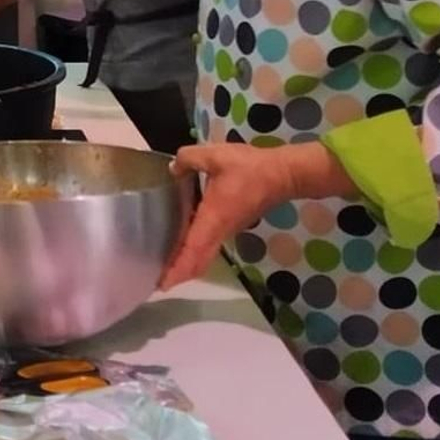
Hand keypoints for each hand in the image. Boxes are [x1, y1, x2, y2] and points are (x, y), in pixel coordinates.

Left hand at [160, 143, 357, 289]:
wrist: (282, 175)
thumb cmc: (250, 168)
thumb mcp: (215, 156)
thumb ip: (189, 159)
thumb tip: (173, 169)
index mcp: (212, 218)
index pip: (192, 251)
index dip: (177, 269)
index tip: (161, 284)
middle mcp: (219, 230)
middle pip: (198, 262)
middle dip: (179, 274)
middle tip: (157, 280)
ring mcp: (227, 230)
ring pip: (204, 255)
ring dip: (187, 264)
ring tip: (165, 264)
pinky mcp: (232, 225)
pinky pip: (210, 245)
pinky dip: (195, 251)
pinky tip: (182, 240)